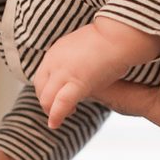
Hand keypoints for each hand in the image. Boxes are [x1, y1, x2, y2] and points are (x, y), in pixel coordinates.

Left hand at [33, 18, 159, 129]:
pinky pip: (60, 104)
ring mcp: (63, 72)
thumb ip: (76, 62)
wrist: (119, 35)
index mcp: (55, 52)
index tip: (57, 97)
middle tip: (61, 110)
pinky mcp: (77, 82)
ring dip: (52, 111)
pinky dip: (56, 116)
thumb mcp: (83, 48)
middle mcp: (54, 62)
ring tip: (64, 116)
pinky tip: (55, 124)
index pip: (42, 77)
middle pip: (40, 89)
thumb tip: (80, 74)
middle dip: (47, 103)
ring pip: (46, 99)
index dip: (47, 90)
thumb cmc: (110, 41)